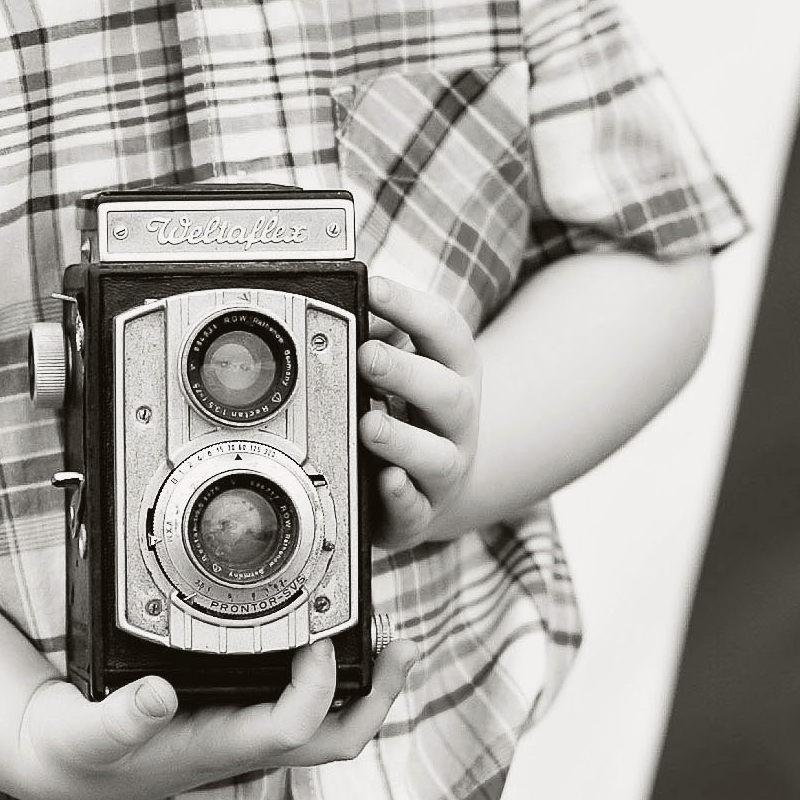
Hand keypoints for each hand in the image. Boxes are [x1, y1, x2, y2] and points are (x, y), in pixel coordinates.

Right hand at [10, 629, 410, 799]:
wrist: (67, 771)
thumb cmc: (78, 753)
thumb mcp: (84, 732)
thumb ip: (117, 718)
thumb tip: (157, 695)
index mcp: (218, 748)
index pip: (294, 729)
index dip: (318, 687)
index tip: (315, 636)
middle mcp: (243, 744)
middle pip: (336, 739)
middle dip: (377, 697)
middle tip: (400, 644)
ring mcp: (245, 733)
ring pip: (327, 724)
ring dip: (363, 684)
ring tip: (384, 633)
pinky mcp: (238, 715)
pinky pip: (302, 704)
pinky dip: (328, 673)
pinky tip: (328, 635)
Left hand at [358, 268, 480, 549]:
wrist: (433, 486)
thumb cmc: (409, 414)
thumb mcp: (399, 370)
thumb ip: (375, 339)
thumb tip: (342, 309)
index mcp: (453, 372)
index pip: (445, 331)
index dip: (412, 306)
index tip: (374, 286)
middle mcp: (457, 421)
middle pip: (448, 393)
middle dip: (407, 372)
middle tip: (367, 355)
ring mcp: (445, 468)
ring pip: (437, 456)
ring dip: (402, 438)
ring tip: (368, 424)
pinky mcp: (422, 512)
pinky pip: (416, 508)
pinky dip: (402, 496)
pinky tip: (385, 481)